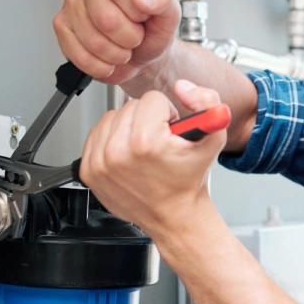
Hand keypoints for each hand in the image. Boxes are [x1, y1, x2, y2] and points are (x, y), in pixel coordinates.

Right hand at [53, 0, 180, 85]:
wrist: (143, 57)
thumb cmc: (153, 32)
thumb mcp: (169, 14)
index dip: (136, 11)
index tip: (143, 16)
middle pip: (105, 18)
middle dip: (128, 37)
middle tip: (136, 37)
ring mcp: (72, 4)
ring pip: (93, 40)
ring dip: (116, 54)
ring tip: (124, 48)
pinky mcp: (62, 26)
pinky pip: (80, 55)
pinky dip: (101, 65)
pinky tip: (109, 59)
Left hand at [80, 80, 228, 236]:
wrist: (175, 216)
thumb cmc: (190, 180)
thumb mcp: (214, 138)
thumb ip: (207, 103)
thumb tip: (183, 87)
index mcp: (146, 142)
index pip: (152, 99)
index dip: (167, 114)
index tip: (170, 133)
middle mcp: (118, 152)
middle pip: (130, 106)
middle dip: (147, 119)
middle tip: (159, 142)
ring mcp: (100, 162)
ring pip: (112, 117)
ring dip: (128, 128)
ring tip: (143, 149)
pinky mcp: (89, 170)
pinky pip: (96, 135)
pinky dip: (112, 140)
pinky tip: (128, 155)